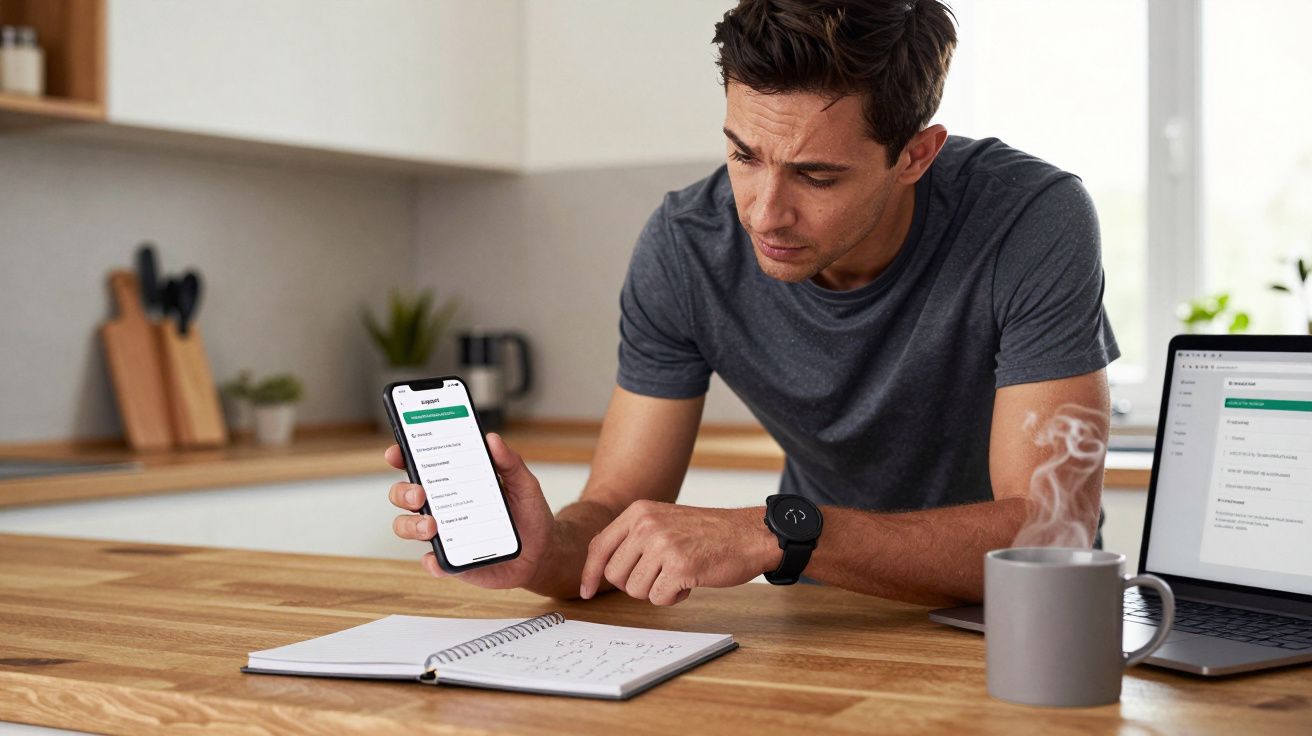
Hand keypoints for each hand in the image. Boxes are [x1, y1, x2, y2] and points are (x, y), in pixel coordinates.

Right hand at [386, 433, 553, 589]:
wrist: (542, 551)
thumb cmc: (527, 513)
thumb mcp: (524, 483)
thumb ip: (510, 462)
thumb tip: (493, 440)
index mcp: (453, 482)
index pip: (419, 465)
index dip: (401, 457)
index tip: (396, 453)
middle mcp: (442, 506)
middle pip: (403, 495)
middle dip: (402, 492)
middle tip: (419, 493)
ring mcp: (444, 534)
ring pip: (407, 527)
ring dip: (411, 524)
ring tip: (431, 525)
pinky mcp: (452, 561)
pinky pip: (433, 563)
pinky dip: (431, 561)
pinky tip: (438, 558)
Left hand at [579, 500, 780, 605]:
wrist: (747, 534)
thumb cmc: (708, 533)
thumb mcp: (664, 520)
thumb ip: (634, 537)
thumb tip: (602, 566)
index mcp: (639, 512)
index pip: (599, 546)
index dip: (590, 573)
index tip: (586, 592)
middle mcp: (646, 525)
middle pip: (614, 575)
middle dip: (635, 584)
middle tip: (660, 576)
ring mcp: (662, 545)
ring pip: (636, 590)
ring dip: (657, 590)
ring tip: (679, 573)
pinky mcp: (679, 566)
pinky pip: (659, 599)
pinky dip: (674, 597)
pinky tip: (690, 581)